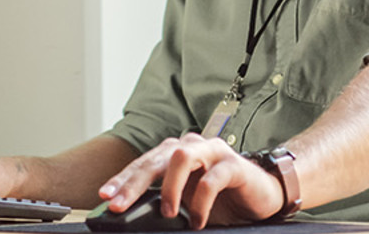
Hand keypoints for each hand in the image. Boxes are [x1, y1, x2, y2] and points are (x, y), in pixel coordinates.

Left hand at [95, 133, 282, 228]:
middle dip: (133, 183)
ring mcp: (213, 152)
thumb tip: (131, 217)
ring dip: (169, 187)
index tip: (105, 196)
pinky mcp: (233, 165)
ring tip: (167, 212)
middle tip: (119, 205)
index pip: (143, 164)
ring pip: (181, 157)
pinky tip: (197, 221)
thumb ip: (163, 204)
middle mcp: (191, 147)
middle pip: (155, 159)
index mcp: (175, 154)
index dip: (122, 179)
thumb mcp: (186, 203)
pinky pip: (211, 179)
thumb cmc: (222, 199)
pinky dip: (200, 202)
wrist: (263, 196)